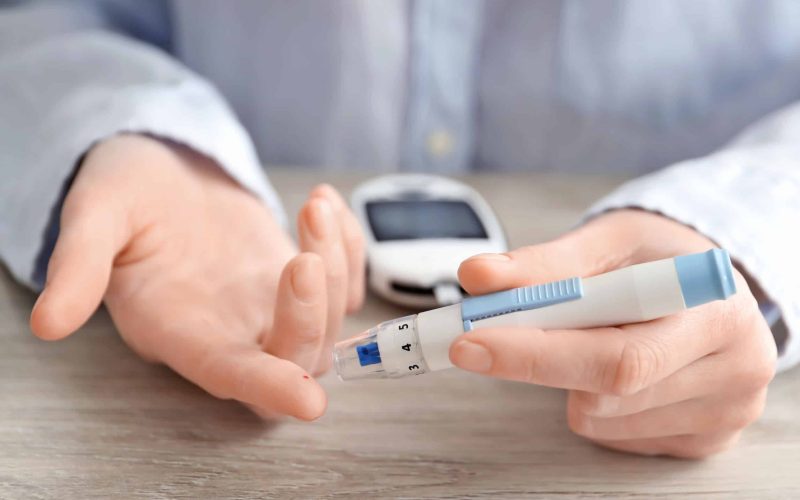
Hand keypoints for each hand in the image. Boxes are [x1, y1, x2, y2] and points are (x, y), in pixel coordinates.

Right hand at [29, 134, 364, 419]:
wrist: (163, 166)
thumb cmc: (127, 192)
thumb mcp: (96, 214)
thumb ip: (79, 264)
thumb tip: (49, 321)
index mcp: (180, 328)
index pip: (229, 373)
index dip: (267, 388)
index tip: (307, 401)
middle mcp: (233, 328)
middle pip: (295, 356)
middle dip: (313, 313)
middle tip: (304, 254)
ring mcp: (271, 304)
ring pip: (330, 321)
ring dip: (336, 268)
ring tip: (315, 207)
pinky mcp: (297, 277)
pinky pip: (347, 285)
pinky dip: (353, 252)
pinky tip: (328, 208)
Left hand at [451, 210, 776, 457]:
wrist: (712, 285)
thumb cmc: (661, 257)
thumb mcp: (611, 240)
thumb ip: (546, 263)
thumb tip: (479, 277)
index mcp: (717, 308)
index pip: (618, 352)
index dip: (538, 353)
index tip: (472, 342)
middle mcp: (735, 367)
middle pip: (608, 393)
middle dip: (533, 365)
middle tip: (478, 343)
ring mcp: (725, 412)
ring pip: (600, 420)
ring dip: (569, 383)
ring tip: (590, 337)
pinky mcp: (707, 441)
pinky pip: (614, 437)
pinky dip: (594, 403)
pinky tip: (616, 369)